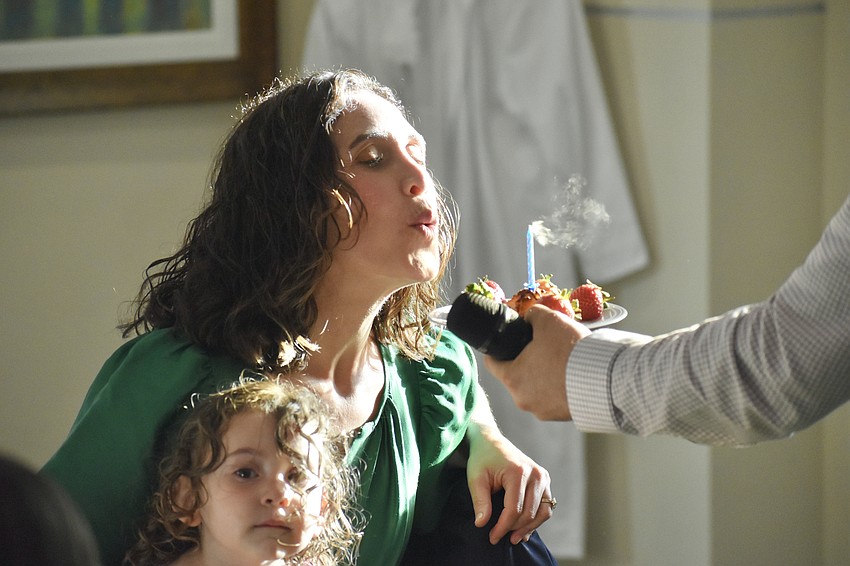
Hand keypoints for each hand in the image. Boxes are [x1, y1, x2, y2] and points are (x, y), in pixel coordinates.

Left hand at [466, 418, 552, 544]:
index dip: (502, 527)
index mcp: (518, 472)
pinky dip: (536, 519)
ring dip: (528, 527)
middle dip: (514, 529)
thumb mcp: (475, 479)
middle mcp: (535, 474)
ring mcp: (543, 477)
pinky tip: (523, 529)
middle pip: (529, 513)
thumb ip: (480, 501)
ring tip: (513, 538)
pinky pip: (546, 506)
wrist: (491, 442)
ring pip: (542, 512)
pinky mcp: (544, 480)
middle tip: (498, 537)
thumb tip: (481, 524)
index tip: (492, 537)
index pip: (514, 509)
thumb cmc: (482, 459)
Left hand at [484, 304, 590, 420]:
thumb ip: (533, 315)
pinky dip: (559, 387)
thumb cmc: (570, 349)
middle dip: (526, 360)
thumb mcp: (549, 320)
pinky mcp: (562, 416)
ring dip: (544, 375)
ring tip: (561, 360)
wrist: (605, 378)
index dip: (498, 348)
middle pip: (516, 376)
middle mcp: (523, 399)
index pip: (492, 363)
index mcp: (512, 378)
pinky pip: (554, 398)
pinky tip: (572, 374)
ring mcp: (543, 411)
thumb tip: (530, 317)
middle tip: (542, 347)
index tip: (507, 341)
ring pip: (536, 388)